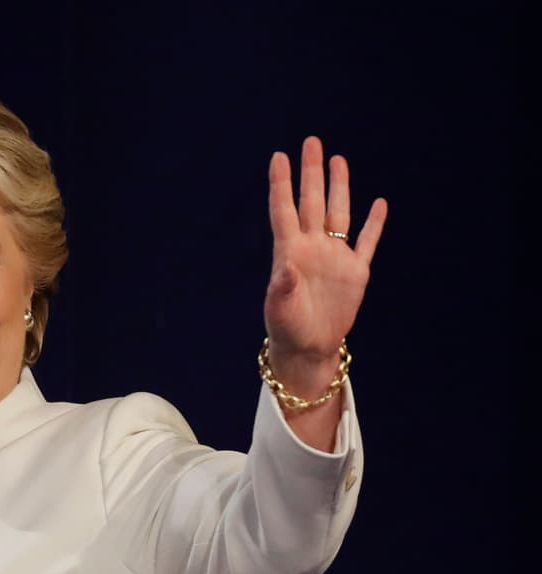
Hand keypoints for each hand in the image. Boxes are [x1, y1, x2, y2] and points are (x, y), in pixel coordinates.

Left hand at [264, 136, 386, 392]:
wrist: (308, 347)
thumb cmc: (287, 329)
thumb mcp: (280, 310)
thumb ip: (282, 289)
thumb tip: (286, 270)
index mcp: (290, 253)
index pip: (285, 210)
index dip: (282, 184)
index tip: (279, 157)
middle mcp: (312, 247)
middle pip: (313, 202)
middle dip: (312, 172)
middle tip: (311, 141)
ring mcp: (335, 256)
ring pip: (339, 212)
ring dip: (339, 186)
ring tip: (337, 159)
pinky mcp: (355, 271)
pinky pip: (367, 241)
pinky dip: (374, 223)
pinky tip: (379, 203)